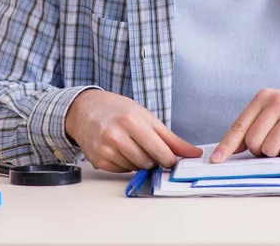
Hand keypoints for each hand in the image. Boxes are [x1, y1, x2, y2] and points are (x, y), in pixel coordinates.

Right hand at [65, 90, 201, 172]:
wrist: (86, 109)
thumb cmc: (120, 110)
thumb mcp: (147, 117)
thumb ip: (171, 138)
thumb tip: (193, 153)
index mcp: (132, 121)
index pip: (158, 150)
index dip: (169, 159)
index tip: (173, 160)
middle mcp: (116, 135)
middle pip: (147, 162)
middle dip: (154, 159)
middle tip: (151, 148)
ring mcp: (105, 149)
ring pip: (135, 168)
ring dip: (140, 162)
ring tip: (134, 145)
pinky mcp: (98, 160)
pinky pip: (122, 171)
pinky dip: (126, 164)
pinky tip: (122, 150)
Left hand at [210, 89, 279, 163]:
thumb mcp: (273, 113)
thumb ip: (253, 127)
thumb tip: (228, 151)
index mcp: (264, 96)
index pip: (240, 125)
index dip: (226, 146)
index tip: (215, 161)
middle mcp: (278, 100)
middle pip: (253, 142)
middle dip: (261, 151)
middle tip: (275, 143)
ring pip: (270, 149)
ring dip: (278, 152)